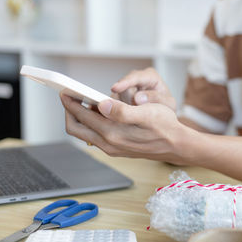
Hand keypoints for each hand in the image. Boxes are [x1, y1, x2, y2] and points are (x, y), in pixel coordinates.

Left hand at [60, 94, 188, 163]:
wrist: (176, 145)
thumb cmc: (164, 126)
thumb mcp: (146, 113)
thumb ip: (122, 111)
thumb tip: (101, 104)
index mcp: (113, 133)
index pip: (82, 117)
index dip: (70, 103)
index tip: (65, 91)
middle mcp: (108, 144)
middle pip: (76, 128)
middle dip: (70, 112)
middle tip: (70, 97)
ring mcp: (111, 148)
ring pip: (84, 133)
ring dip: (80, 118)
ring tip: (84, 102)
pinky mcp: (116, 149)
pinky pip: (95, 137)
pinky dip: (91, 124)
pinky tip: (99, 113)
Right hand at [111, 67, 175, 110]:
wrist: (166, 113)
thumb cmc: (167, 106)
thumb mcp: (168, 104)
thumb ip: (156, 99)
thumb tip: (137, 98)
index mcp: (151, 76)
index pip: (135, 77)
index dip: (125, 82)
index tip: (115, 88)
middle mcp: (138, 78)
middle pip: (124, 86)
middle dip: (125, 100)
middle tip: (131, 112)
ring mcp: (129, 87)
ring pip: (118, 95)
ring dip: (124, 106)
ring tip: (135, 114)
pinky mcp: (122, 96)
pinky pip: (116, 101)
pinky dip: (120, 109)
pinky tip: (127, 115)